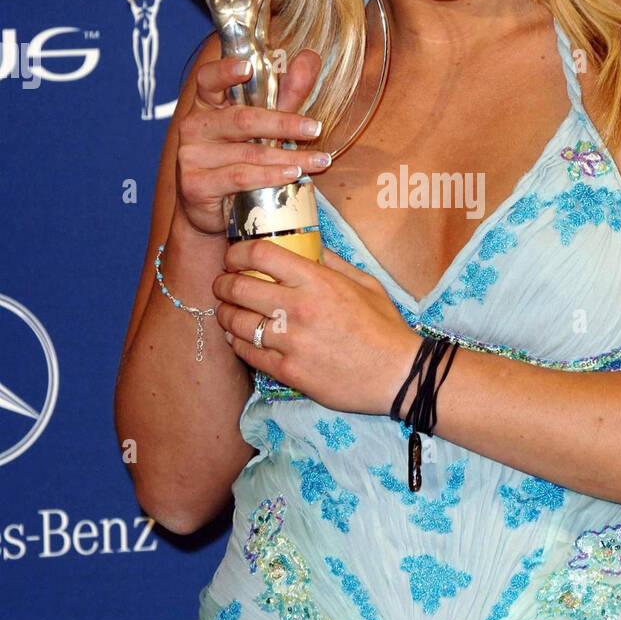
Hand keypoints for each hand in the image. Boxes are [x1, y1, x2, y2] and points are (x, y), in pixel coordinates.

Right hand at [174, 49, 330, 235]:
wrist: (211, 212)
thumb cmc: (239, 160)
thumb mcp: (264, 125)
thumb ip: (285, 93)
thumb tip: (309, 57)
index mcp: (206, 103)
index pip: (209, 79)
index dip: (225, 70)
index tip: (248, 67)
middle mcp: (194, 126)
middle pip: (242, 119)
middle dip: (283, 123)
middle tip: (315, 128)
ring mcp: (191, 155)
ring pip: (248, 152)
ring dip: (288, 156)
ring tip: (319, 161)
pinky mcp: (196, 184)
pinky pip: (241, 176)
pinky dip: (271, 176)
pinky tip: (293, 175)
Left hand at [211, 239, 421, 415]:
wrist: (398, 375)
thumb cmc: (384, 327)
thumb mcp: (365, 282)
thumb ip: (332, 261)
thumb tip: (307, 244)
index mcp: (317, 281)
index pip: (260, 254)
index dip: (237, 252)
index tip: (234, 257)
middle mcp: (299, 308)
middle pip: (238, 287)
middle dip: (222, 283)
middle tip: (223, 284)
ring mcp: (291, 342)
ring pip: (236, 322)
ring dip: (225, 314)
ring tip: (227, 311)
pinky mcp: (289, 371)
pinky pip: (248, 353)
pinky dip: (237, 343)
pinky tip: (238, 338)